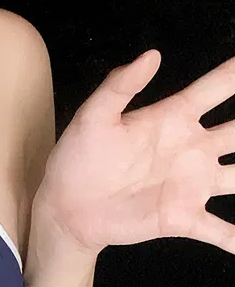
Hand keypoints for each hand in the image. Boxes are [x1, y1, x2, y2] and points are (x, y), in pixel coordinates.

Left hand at [33, 50, 234, 256]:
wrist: (66, 206)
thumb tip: (152, 55)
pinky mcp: (184, 217)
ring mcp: (193, 184)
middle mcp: (193, 148)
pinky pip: (222, 231)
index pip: (216, 90)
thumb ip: (119, 86)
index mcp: (173, 118)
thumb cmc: (77, 157)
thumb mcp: (93, 117)